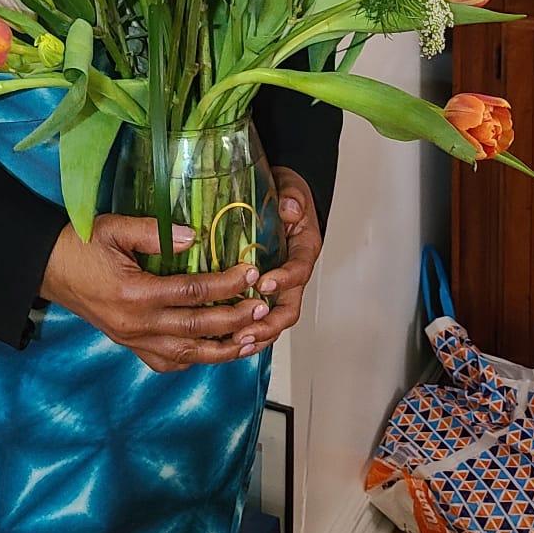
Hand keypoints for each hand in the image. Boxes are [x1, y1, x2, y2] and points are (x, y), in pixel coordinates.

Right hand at [40, 215, 270, 374]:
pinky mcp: (129, 344)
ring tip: (251, 340)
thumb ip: (153, 232)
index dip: (226, 284)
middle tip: (262, 308)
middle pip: (197, 330)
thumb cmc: (79, 243)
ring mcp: (133, 339)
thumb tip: (194, 237)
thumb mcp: (113, 227)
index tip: (250, 273)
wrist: (46, 268)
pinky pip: (166, 362)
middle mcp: (137, 324)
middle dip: (235, 320)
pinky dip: (193, 360)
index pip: (192, 293)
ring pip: (187, 355)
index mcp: (135, 293)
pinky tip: (212, 351)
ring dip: (223, 350)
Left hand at [228, 167, 322, 352]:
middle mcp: (293, 273)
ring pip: (274, 319)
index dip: (284, 280)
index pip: (299, 270)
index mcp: (303, 249)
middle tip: (246, 331)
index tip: (265, 284)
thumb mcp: (292, 189)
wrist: (283, 198)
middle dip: (268, 323)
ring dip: (257, 334)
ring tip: (236, 343)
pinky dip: (248, 331)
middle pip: (288, 308)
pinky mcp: (263, 291)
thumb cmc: (287, 196)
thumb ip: (293, 198)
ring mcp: (279, 286)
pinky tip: (229, 342)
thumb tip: (289, 208)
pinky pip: (259, 316)